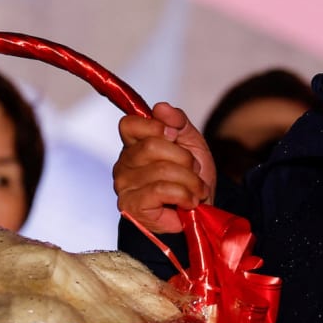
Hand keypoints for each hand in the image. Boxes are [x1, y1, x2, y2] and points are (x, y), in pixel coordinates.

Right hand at [114, 102, 215, 233]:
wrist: (199, 214)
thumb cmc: (191, 179)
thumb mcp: (191, 143)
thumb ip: (178, 122)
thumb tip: (161, 108)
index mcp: (134, 144)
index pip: (129, 124)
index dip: (155, 127)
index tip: (175, 137)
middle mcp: (123, 164)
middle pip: (152, 146)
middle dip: (184, 159)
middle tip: (194, 172)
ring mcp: (124, 186)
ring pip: (161, 170)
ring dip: (190, 181)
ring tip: (197, 190)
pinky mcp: (132, 206)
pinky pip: (160, 190)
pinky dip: (183, 195)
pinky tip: (189, 202)